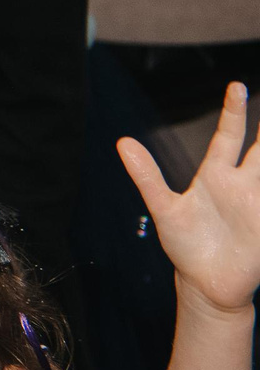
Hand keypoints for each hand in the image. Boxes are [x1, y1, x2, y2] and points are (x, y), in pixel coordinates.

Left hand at [121, 83, 259, 316]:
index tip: (236, 85)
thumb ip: (146, 176)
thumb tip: (122, 142)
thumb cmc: (185, 245)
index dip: (233, 112)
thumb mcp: (164, 209)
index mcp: (216, 176)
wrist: (205, 284)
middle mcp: (242, 185)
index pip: (229, 137)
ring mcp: (258, 205)